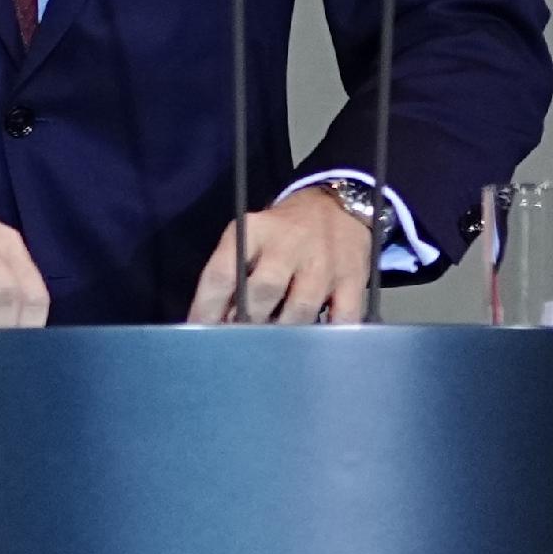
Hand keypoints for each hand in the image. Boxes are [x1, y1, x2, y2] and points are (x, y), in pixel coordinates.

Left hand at [190, 183, 383, 328]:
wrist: (337, 207)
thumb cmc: (281, 234)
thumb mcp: (250, 238)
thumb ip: (232, 274)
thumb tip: (214, 324)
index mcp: (253, 231)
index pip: (221, 273)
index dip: (207, 307)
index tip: (199, 332)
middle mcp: (288, 244)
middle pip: (262, 291)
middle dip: (247, 322)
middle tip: (238, 342)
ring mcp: (324, 262)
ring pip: (299, 309)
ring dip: (282, 334)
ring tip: (271, 345)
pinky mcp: (353, 279)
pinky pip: (341, 318)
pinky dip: (326, 337)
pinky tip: (311, 345)